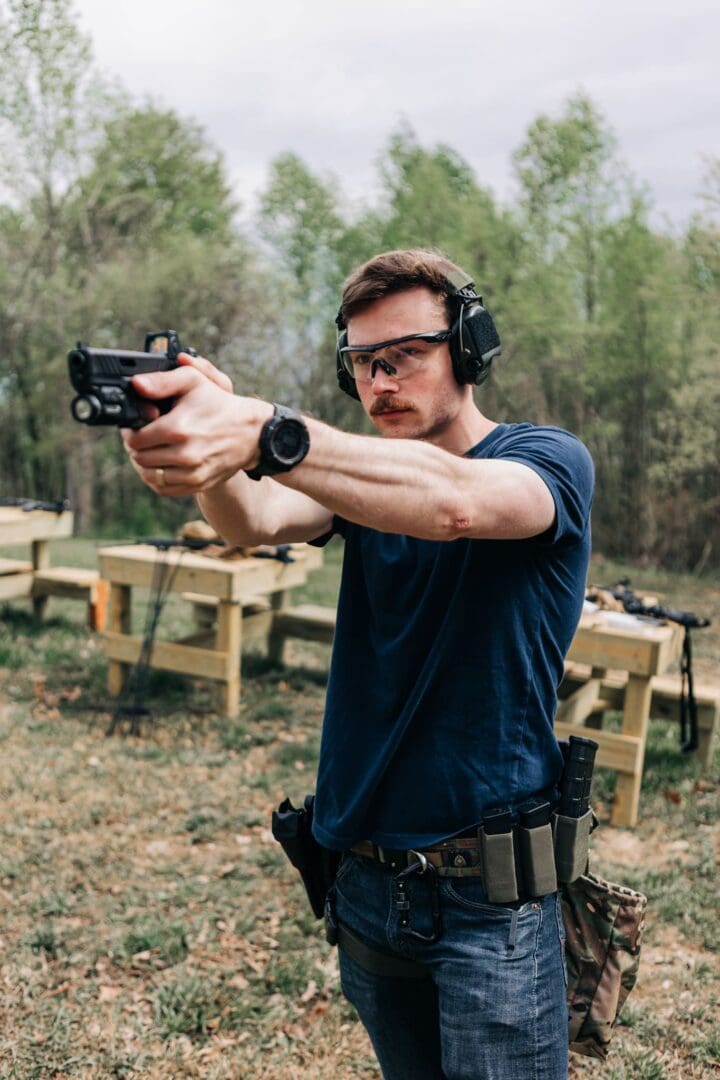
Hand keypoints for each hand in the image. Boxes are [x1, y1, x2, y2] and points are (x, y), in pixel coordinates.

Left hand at [121, 354, 271, 495]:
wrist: (251, 432)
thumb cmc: (219, 404)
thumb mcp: (192, 381)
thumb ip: (161, 380)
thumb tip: (136, 385)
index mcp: (178, 428)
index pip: (135, 439)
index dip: (129, 432)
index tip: (134, 425)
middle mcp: (185, 454)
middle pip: (139, 458)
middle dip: (136, 446)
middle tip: (142, 436)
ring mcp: (193, 473)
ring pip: (149, 475)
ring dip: (144, 463)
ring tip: (150, 450)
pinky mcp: (198, 484)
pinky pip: (163, 489)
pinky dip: (156, 479)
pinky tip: (159, 464)